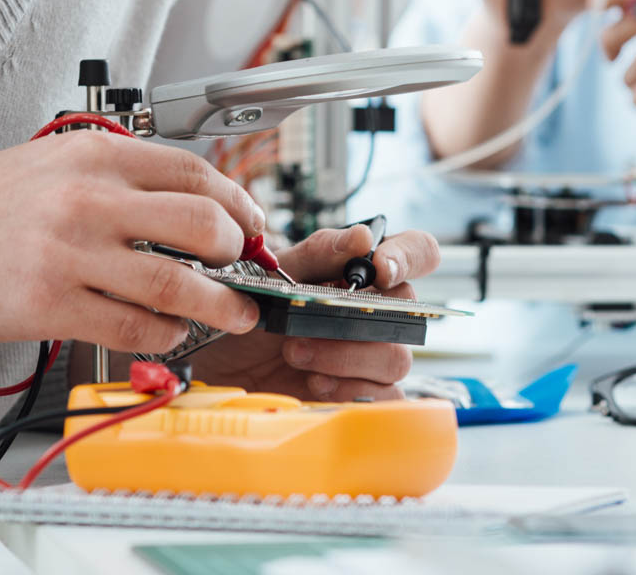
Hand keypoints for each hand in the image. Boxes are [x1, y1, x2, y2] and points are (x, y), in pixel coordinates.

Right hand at [0, 130, 266, 352]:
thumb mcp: (52, 164)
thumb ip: (118, 177)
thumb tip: (189, 202)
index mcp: (94, 157)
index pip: (195, 172)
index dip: (238, 202)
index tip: (253, 225)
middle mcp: (88, 199)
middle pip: (202, 225)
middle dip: (239, 253)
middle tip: (245, 269)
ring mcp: (70, 254)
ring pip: (176, 284)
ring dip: (219, 305)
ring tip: (236, 313)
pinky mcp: (49, 305)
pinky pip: (131, 326)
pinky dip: (164, 336)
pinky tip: (169, 335)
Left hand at [184, 225, 441, 401]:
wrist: (217, 371)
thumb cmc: (249, 318)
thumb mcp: (274, 278)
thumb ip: (318, 254)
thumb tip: (362, 237)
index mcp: (363, 274)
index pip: (418, 252)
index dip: (409, 256)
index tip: (379, 269)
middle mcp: (378, 312)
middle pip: (411, 311)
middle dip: (358, 320)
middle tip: (307, 326)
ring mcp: (374, 356)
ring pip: (397, 358)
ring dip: (345, 356)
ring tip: (296, 354)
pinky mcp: (365, 396)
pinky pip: (385, 397)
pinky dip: (347, 388)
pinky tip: (314, 382)